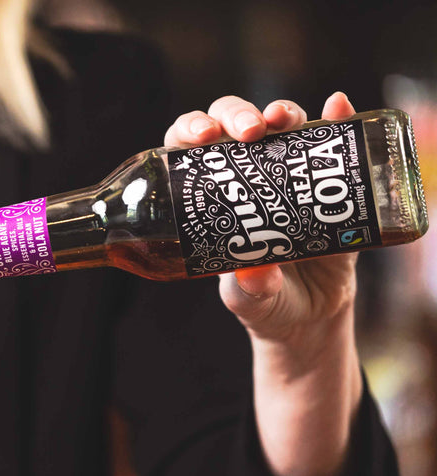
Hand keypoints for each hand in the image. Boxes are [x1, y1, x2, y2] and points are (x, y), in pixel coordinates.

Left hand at [164, 92, 357, 349]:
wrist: (310, 315)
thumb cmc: (264, 302)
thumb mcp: (251, 301)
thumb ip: (249, 290)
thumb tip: (254, 272)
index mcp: (211, 199)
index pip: (190, 151)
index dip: (190, 131)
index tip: (201, 137)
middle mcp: (246, 178)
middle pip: (233, 126)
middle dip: (237, 116)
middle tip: (249, 131)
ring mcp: (288, 174)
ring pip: (280, 126)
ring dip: (282, 113)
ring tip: (282, 119)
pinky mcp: (327, 183)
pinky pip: (332, 142)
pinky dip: (335, 119)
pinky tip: (338, 107)